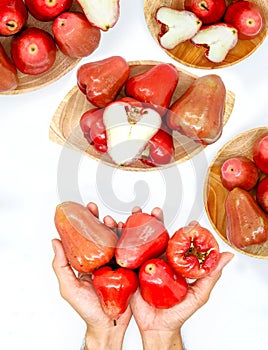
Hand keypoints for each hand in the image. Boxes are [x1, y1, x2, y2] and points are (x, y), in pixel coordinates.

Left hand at [52, 202, 131, 349]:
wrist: (109, 325)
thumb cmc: (88, 309)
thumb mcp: (69, 288)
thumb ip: (61, 266)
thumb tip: (55, 242)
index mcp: (89, 262)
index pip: (87, 238)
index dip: (85, 223)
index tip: (83, 210)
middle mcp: (104, 259)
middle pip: (103, 235)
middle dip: (100, 220)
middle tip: (96, 210)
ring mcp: (118, 263)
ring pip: (118, 240)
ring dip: (116, 227)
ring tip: (113, 220)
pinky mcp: (131, 268)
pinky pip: (132, 251)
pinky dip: (133, 239)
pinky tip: (132, 232)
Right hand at [129, 207, 233, 349]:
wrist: (156, 327)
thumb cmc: (178, 313)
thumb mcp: (198, 294)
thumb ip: (211, 276)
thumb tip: (227, 257)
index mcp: (174, 263)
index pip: (178, 241)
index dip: (182, 229)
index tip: (186, 221)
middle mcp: (160, 260)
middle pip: (157, 236)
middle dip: (154, 221)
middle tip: (154, 211)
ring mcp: (145, 264)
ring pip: (140, 241)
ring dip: (135, 225)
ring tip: (134, 214)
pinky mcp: (132, 271)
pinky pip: (126, 254)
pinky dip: (120, 240)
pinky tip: (118, 228)